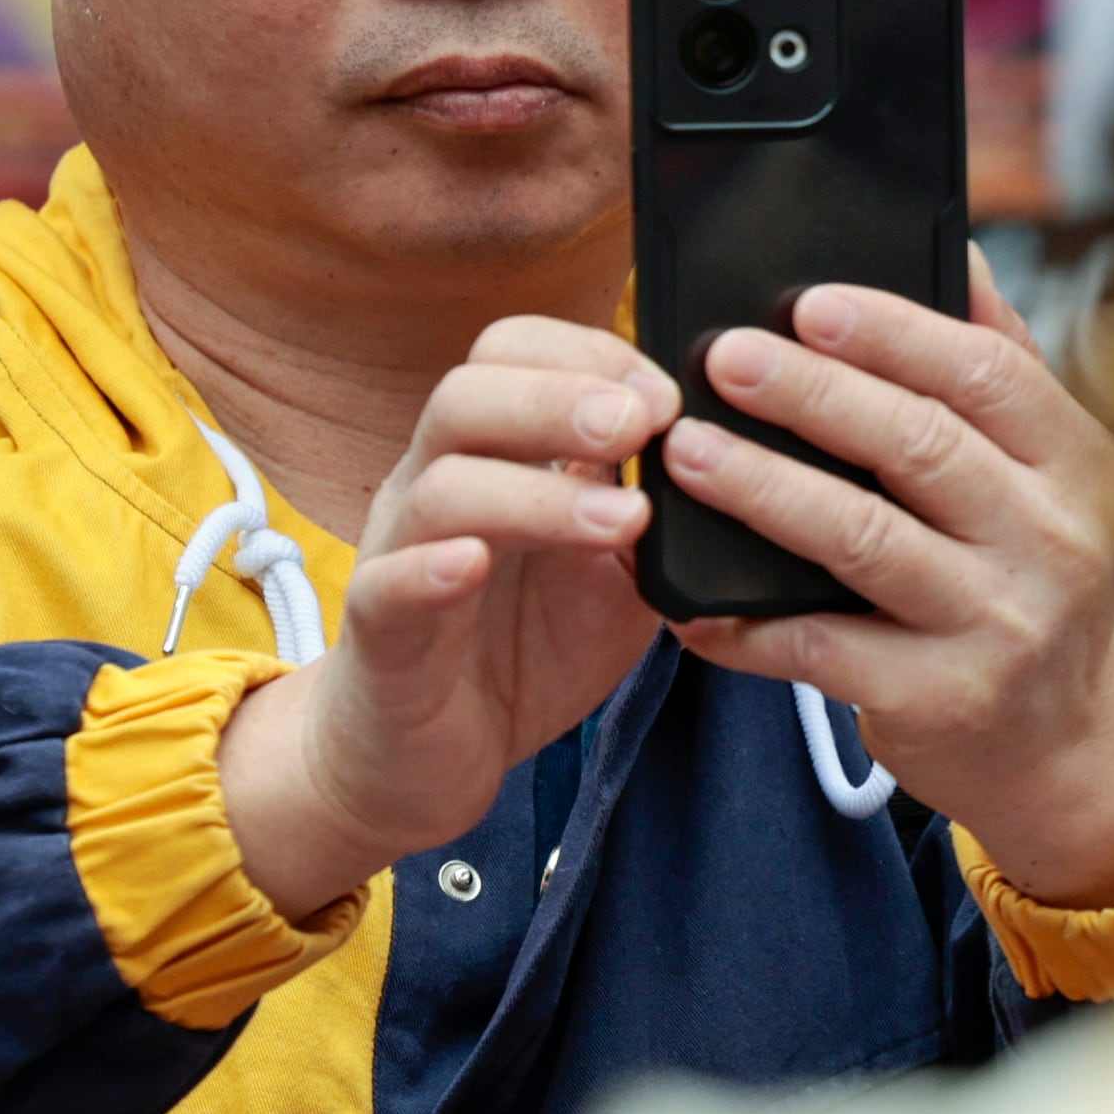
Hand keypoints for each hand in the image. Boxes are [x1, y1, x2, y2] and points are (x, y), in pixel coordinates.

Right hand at [218, 320, 678, 920]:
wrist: (428, 760)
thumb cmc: (524, 648)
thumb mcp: (617, 573)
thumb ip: (657, 515)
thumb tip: (733, 460)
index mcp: (495, 456)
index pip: (515, 354)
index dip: (590, 353)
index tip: (671, 394)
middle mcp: (437, 485)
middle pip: (468, 393)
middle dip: (562, 395)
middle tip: (645, 424)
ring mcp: (402, 553)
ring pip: (442, 485)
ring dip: (538, 493)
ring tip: (624, 518)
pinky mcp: (380, 634)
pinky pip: (387, 585)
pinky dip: (429, 568)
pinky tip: (472, 563)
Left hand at [661, 253, 1113, 909]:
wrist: (1065, 742)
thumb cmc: (1029, 575)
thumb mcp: (1049, 472)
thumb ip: (1000, 365)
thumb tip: (953, 244)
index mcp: (1075, 463)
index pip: (988, 375)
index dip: (894, 333)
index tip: (807, 301)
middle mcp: (1051, 540)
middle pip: (920, 447)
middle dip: (812, 395)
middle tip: (721, 360)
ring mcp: (1001, 624)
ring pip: (864, 542)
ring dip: (765, 491)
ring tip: (687, 452)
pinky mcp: (942, 699)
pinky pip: (822, 648)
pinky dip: (746, 621)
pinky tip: (687, 597)